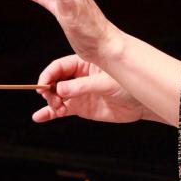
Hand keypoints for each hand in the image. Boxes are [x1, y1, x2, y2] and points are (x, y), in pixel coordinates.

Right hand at [33, 54, 149, 122]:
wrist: (141, 104)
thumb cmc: (127, 85)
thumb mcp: (105, 83)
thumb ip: (83, 86)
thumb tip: (61, 89)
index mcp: (84, 63)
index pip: (59, 66)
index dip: (48, 75)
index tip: (42, 86)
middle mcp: (78, 77)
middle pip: (55, 81)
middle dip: (49, 91)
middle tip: (55, 101)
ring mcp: (78, 93)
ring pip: (56, 96)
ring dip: (51, 103)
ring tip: (57, 110)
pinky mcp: (81, 107)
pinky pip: (61, 110)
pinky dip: (50, 114)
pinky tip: (39, 117)